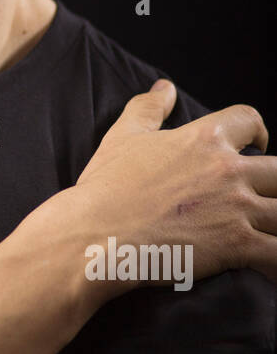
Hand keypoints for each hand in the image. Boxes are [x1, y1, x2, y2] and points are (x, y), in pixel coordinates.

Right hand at [68, 79, 276, 286]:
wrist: (95, 235)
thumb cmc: (105, 187)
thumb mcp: (122, 137)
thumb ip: (148, 108)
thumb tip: (164, 87)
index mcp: (204, 138)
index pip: (249, 121)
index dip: (258, 132)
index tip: (257, 145)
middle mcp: (228, 170)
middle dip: (275, 184)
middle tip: (263, 197)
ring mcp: (236, 208)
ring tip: (269, 230)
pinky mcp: (237, 245)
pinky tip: (270, 266)